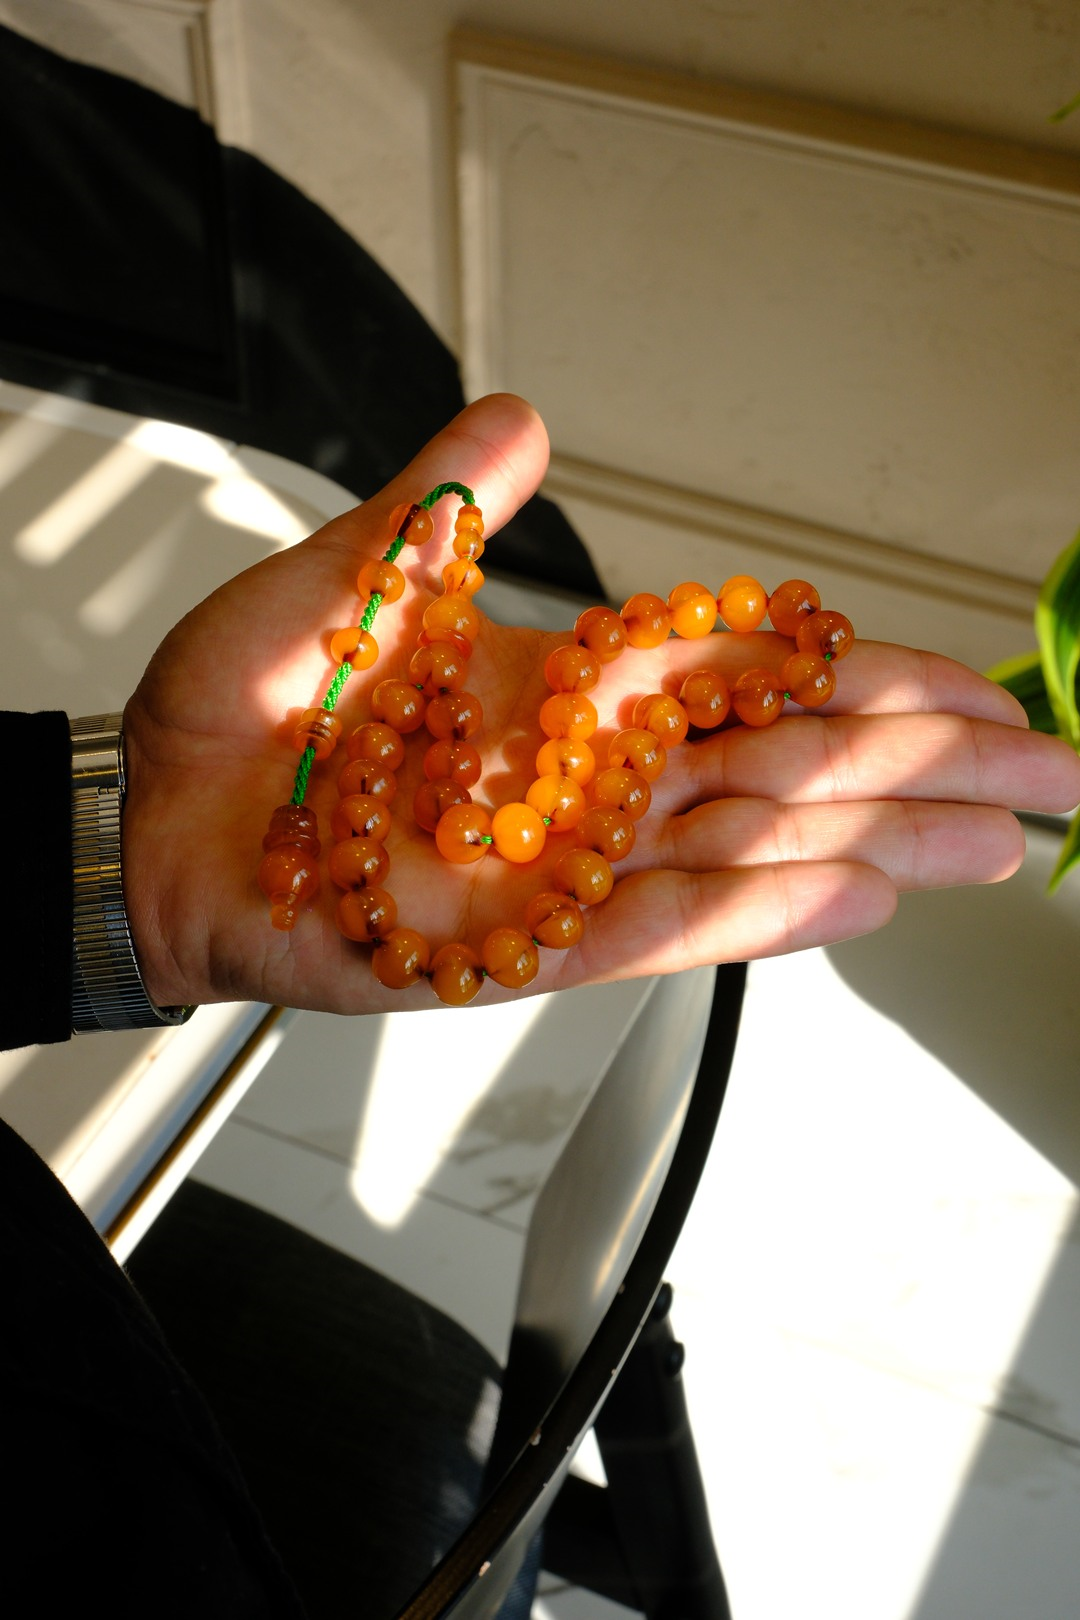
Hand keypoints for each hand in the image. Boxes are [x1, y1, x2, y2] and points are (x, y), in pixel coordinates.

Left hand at [121, 394, 1079, 1012]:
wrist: (158, 824)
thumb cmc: (239, 713)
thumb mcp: (338, 585)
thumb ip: (435, 515)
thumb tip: (520, 417)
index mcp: (567, 687)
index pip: (750, 673)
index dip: (866, 675)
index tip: (971, 684)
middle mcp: (590, 780)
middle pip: (786, 765)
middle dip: (923, 768)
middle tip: (1048, 779)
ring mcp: (563, 865)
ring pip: (749, 851)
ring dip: (876, 846)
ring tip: (996, 849)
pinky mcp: (515, 942)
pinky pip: (654, 932)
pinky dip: (753, 915)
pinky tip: (855, 899)